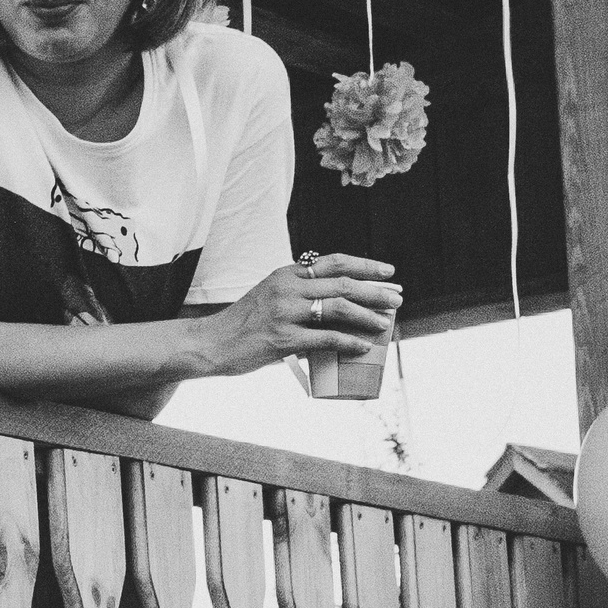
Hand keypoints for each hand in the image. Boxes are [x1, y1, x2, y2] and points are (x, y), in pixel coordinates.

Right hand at [197, 254, 400, 377]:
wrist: (211, 343)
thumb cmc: (242, 324)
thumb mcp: (268, 296)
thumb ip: (297, 295)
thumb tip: (335, 307)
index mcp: (286, 273)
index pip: (334, 262)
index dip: (366, 265)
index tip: (389, 272)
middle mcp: (287, 288)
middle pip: (344, 284)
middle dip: (376, 291)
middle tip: (397, 299)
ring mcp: (285, 313)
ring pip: (339, 309)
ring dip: (368, 316)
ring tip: (386, 323)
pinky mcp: (283, 339)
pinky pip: (326, 338)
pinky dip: (350, 342)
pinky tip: (364, 346)